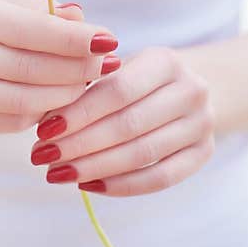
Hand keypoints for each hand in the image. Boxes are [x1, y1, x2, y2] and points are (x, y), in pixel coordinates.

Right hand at [0, 0, 120, 133]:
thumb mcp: (19, 2)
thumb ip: (50, 11)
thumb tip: (83, 22)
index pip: (29, 28)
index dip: (73, 39)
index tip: (109, 41)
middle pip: (27, 68)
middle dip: (75, 69)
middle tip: (106, 67)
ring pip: (21, 101)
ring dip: (64, 96)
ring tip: (87, 84)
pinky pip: (11, 122)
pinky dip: (43, 114)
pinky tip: (60, 101)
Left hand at [30, 47, 214, 195]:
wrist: (190, 89)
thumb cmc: (137, 80)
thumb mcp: (117, 69)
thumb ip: (86, 87)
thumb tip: (44, 120)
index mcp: (166, 61)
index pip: (118, 91)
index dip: (79, 114)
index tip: (43, 130)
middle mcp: (192, 90)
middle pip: (129, 125)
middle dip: (80, 144)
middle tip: (43, 157)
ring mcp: (202, 124)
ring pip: (143, 154)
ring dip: (95, 167)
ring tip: (59, 173)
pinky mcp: (205, 153)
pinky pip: (161, 178)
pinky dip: (123, 185)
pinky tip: (90, 185)